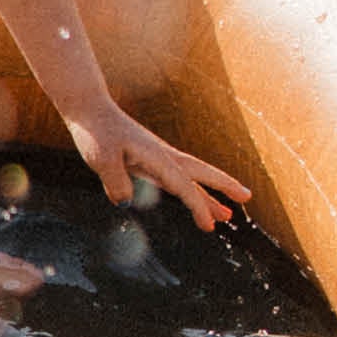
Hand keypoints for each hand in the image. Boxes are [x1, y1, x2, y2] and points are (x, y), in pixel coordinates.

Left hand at [70, 105, 249, 231]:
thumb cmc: (95, 132)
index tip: (210, 226)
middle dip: (224, 185)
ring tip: (229, 216)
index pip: (183, 185)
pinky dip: (191, 191)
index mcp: (156, 156)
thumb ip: (114, 180)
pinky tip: (197, 201)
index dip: (198, 206)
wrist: (90, 110)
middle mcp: (163, 156)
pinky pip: (177, 179)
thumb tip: (125, 202)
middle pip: (200, 172)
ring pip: (191, 178)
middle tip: (247, 197)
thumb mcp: (100, 157)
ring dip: (210, 195)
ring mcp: (158, 157)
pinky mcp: (150, 160)